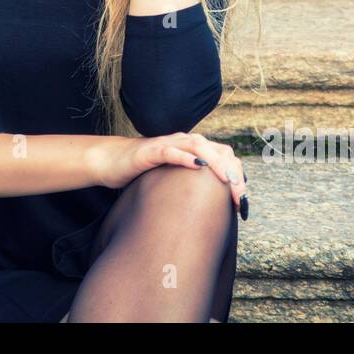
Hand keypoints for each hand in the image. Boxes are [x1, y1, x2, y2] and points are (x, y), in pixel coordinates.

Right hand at [91, 133, 247, 215]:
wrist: (111, 161)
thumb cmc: (142, 172)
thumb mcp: (173, 180)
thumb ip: (192, 187)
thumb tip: (212, 211)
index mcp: (193, 149)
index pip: (225, 157)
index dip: (238, 177)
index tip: (243, 203)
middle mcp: (184, 142)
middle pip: (219, 151)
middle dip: (233, 173)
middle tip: (241, 198)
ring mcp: (168, 144)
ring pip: (200, 147)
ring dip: (217, 163)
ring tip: (228, 181)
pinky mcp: (151, 150)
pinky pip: (171, 151)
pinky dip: (186, 157)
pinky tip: (198, 165)